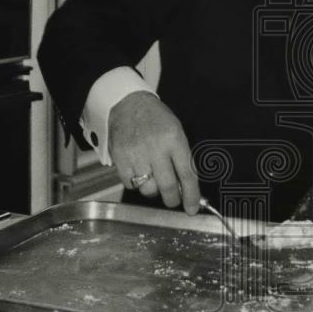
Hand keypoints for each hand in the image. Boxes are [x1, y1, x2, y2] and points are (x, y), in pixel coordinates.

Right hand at [108, 91, 201, 212]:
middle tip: (174, 200)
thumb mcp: (176, 131)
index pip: (187, 174)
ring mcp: (136, 154)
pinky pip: (130, 184)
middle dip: (173, 199)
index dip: (192, 195)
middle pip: (167, 186)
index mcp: (174, 139)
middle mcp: (155, 148)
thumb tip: (186, 187)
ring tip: (154, 178)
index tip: (192, 208)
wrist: (128, 103)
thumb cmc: (156, 119)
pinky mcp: (120, 158)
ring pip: (147, 189)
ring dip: (153, 190)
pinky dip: (136, 183)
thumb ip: (182, 158)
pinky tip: (139, 172)